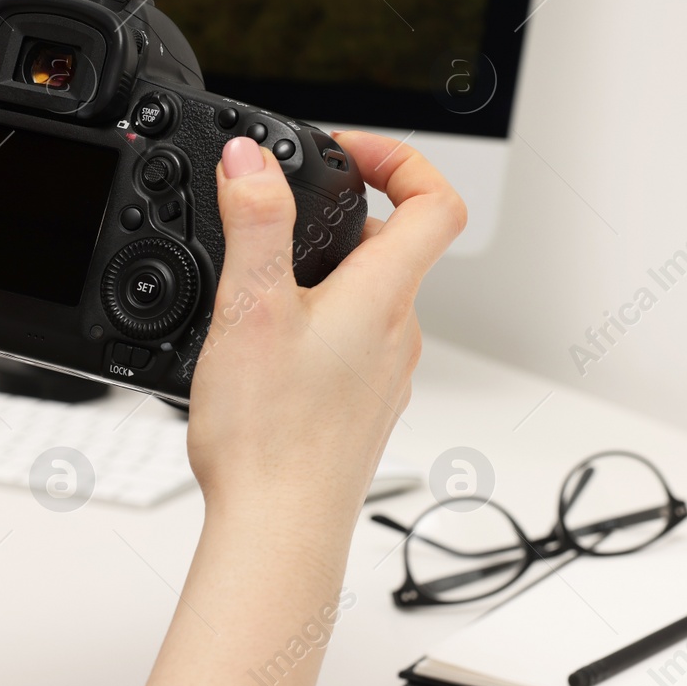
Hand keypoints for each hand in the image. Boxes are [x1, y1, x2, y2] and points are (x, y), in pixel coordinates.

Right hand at [187, 131, 466, 527]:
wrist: (279, 532)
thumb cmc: (271, 436)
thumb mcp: (250, 309)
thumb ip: (255, 223)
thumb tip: (251, 159)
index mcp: (383, 296)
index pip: (436, 201)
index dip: (401, 159)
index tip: (350, 152)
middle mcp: (399, 333)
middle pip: (392, 247)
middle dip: (334, 222)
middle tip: (274, 224)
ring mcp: (385, 375)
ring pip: (367, 299)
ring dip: (321, 278)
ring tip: (257, 296)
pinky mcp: (362, 408)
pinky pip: (351, 346)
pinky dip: (316, 329)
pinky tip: (265, 355)